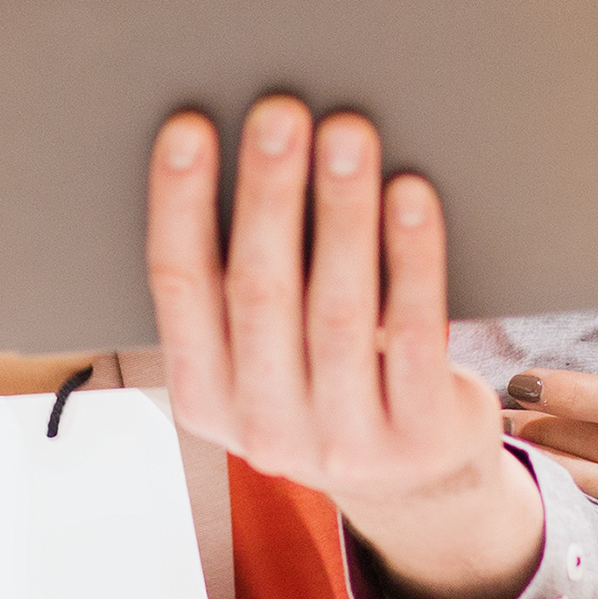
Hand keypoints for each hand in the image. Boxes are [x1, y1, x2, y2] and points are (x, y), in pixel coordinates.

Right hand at [147, 96, 543, 598]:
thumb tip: (247, 147)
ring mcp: (343, 440)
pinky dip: (412, 258)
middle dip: (268, 193)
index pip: (178, 287)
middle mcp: (263, 427)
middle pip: (259, 292)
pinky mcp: (417, 436)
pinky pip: (412, 334)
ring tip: (348, 134)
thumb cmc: (330, 382)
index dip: (179, 204)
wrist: (419, 485)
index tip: (189, 127)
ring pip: (338, 309)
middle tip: (280, 112)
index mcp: (203, 396)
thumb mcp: (263, 358)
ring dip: (341, 212)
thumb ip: (241, 285)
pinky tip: (411, 195)